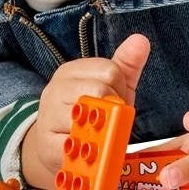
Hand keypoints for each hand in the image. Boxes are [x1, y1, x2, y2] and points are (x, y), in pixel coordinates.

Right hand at [21, 33, 149, 189]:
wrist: (53, 148)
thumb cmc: (87, 113)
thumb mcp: (110, 87)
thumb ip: (126, 64)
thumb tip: (140, 40)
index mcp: (70, 71)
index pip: (110, 71)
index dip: (120, 90)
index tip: (115, 102)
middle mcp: (56, 89)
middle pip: (101, 90)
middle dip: (113, 109)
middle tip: (109, 120)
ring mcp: (49, 117)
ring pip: (90, 116)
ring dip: (104, 130)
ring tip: (99, 133)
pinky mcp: (48, 145)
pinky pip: (80, 144)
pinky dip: (92, 149)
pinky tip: (90, 148)